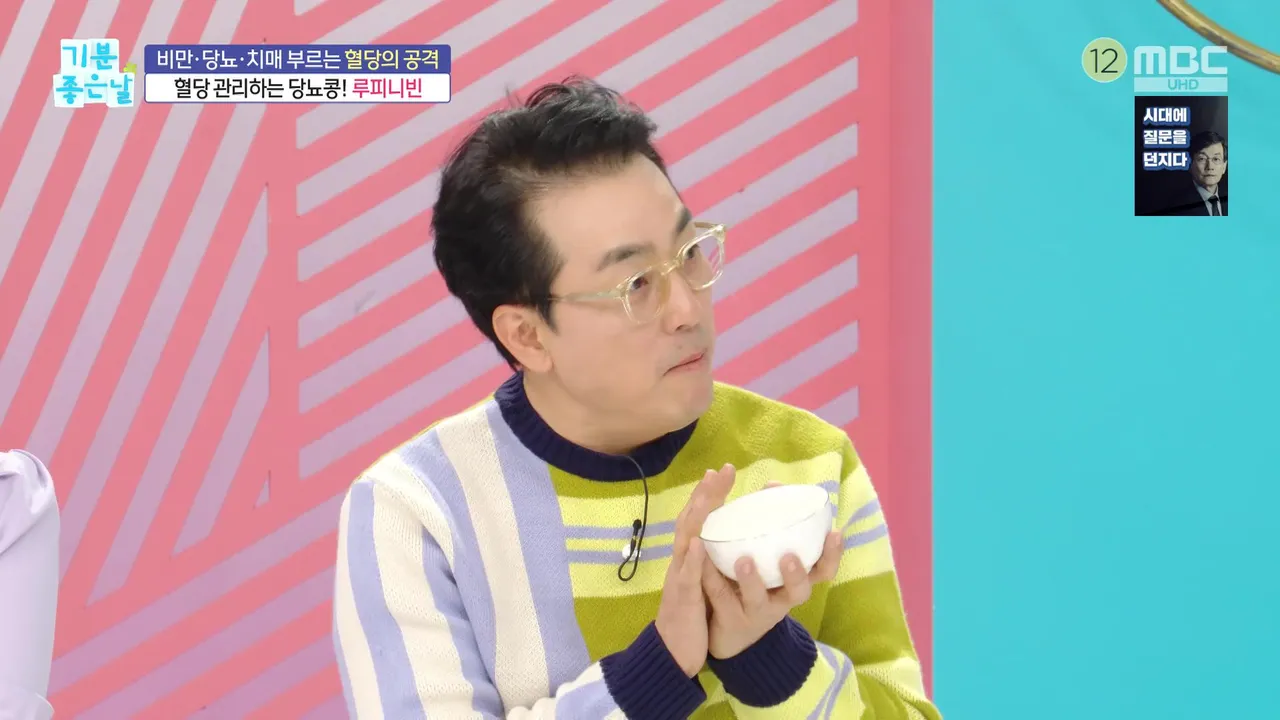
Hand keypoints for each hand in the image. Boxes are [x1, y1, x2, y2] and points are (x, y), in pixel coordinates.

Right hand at [655, 464, 736, 676]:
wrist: (672, 653)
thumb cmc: (691, 618)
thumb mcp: (705, 584)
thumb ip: (714, 562)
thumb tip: (733, 543)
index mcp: (690, 558)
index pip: (698, 519)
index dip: (708, 494)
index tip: (722, 471)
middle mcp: (682, 562)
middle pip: (690, 521)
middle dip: (704, 494)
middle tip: (719, 470)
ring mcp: (680, 578)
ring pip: (685, 541)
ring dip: (696, 516)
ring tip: (708, 492)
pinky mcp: (682, 600)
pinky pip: (686, 578)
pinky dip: (692, 559)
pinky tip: (699, 543)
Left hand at [701, 482, 842, 659]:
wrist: (729, 633)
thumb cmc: (752, 584)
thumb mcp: (768, 559)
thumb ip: (771, 525)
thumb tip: (774, 484)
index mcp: (793, 582)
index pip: (822, 571)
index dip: (832, 555)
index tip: (835, 532)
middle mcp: (780, 599)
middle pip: (799, 592)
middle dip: (797, 573)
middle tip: (789, 555)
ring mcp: (755, 611)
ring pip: (758, 599)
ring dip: (752, 579)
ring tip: (744, 560)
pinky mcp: (729, 619)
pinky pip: (720, 598)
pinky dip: (713, 578)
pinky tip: (704, 562)